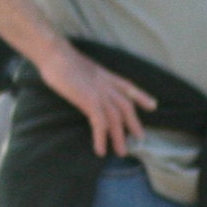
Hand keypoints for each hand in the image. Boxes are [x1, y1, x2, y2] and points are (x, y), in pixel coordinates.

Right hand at [40, 43, 155, 157]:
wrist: (54, 53)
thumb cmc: (61, 59)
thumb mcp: (82, 68)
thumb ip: (90, 78)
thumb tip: (86, 85)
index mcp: (106, 76)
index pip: (128, 87)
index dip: (141, 96)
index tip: (152, 105)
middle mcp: (107, 85)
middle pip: (126, 107)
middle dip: (134, 124)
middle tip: (140, 139)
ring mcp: (100, 93)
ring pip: (116, 119)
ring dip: (119, 138)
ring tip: (121, 152)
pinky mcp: (90, 101)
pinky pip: (100, 124)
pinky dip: (101, 139)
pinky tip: (100, 150)